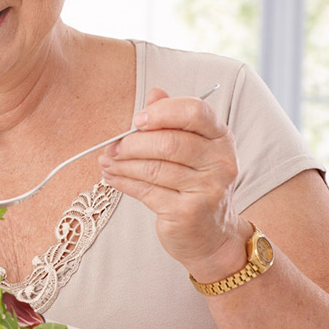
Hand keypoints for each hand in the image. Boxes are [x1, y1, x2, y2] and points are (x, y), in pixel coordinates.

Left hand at [99, 87, 250, 280]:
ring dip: (122, 164)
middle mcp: (220, 162)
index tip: (137, 120)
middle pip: (169, 142)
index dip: (162, 112)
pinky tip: (111, 177)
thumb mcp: (192, 148)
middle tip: (112, 147)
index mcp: (221, 138)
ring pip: (154, 168)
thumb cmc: (196, 185)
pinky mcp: (187, 213)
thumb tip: (154, 92)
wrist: (212, 236)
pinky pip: (146, 191)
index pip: (195, 111)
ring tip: (106, 162)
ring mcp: (207, 189)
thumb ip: (173, 119)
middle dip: (133, 143)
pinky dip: (123, 182)